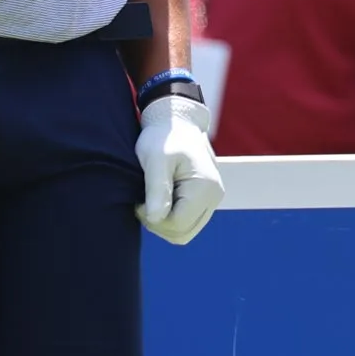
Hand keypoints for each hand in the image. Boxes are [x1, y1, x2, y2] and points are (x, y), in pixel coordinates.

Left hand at [136, 95, 223, 245]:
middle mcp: (214, 196)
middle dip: (158, 223)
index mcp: (205, 187)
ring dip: (164, 222)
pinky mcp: (206, 200)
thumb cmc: (164, 137)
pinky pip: (187, 222)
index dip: (153, 219)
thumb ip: (157, 189)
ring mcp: (212, 199)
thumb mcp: (155, 160)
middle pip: (182, 233)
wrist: (177, 122)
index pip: (177, 225)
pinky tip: (160, 199)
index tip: (140, 201)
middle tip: (143, 202)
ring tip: (151, 200)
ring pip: (184, 232)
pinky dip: (171, 218)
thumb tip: (156, 219)